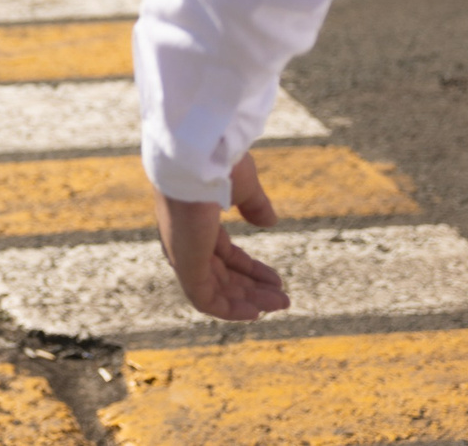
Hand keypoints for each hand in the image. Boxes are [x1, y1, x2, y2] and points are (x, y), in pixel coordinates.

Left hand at [153, 152, 289, 320]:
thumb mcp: (243, 186)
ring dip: (248, 301)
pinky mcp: (184, 263)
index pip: (223, 255)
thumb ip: (254, 205)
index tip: (277, 279)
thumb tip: (269, 221)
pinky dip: (228, 309)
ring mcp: (183, 252)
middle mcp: (185, 240)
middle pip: (220, 276)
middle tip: (284, 299)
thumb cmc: (217, 163)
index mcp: (195, 221)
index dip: (250, 270)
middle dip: (253, 289)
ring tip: (281, 303)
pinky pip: (204, 299)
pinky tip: (255, 312)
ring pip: (215, 290)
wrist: (198, 154)